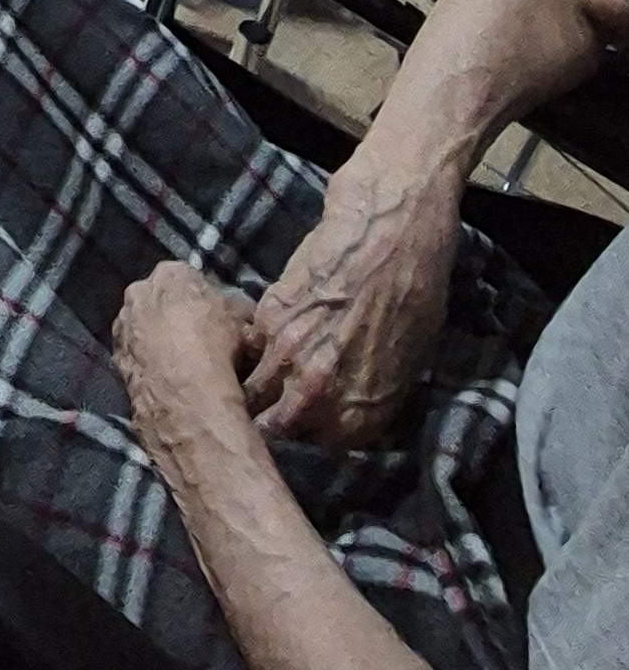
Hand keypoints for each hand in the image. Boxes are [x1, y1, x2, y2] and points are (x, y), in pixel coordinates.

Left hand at [113, 263, 261, 486]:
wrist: (185, 396)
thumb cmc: (217, 350)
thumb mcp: (241, 321)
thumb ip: (233, 308)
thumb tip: (237, 313)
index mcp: (172, 273)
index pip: (188, 278)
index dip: (204, 300)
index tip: (215, 318)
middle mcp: (139, 291)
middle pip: (161, 300)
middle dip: (175, 315)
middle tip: (198, 340)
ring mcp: (122, 324)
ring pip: (143, 326)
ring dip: (158, 339)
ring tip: (183, 365)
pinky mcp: (115, 356)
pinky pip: (135, 353)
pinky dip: (147, 362)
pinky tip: (167, 380)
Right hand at [237, 162, 458, 448]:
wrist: (392, 220)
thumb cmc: (417, 286)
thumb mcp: (411, 354)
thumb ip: (373, 392)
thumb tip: (350, 409)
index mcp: (360, 407)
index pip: (321, 449)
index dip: (315, 437)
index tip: (313, 426)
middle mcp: (319, 389)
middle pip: (275, 429)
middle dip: (275, 421)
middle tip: (279, 407)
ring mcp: (288, 352)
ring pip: (252, 391)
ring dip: (256, 386)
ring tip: (262, 378)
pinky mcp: (268, 312)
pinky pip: (252, 346)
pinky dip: (255, 344)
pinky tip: (266, 336)